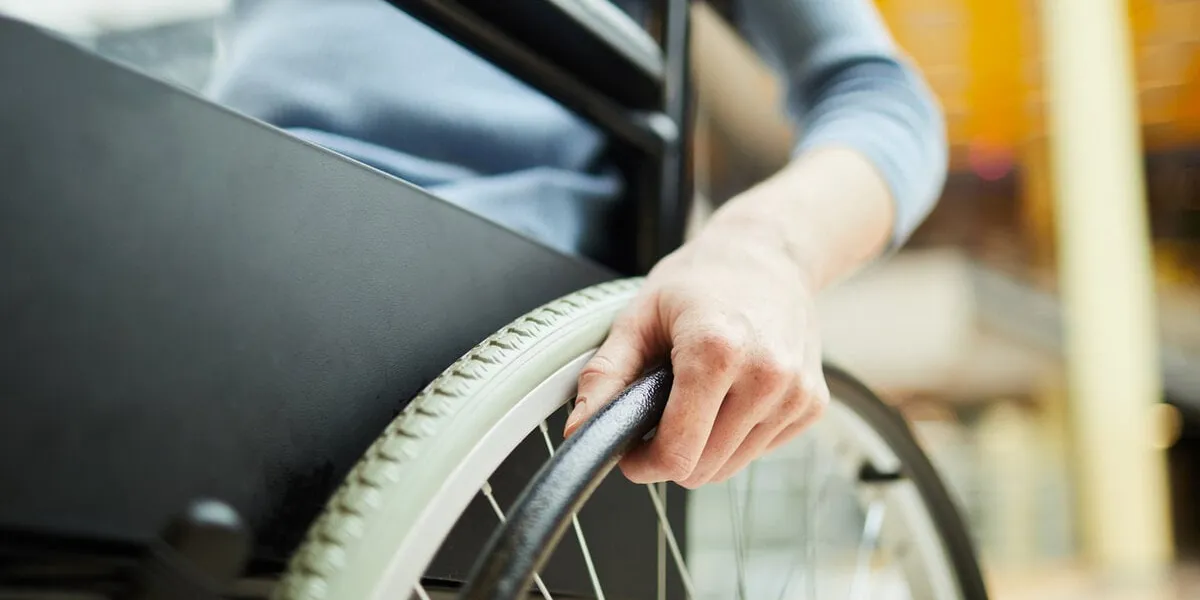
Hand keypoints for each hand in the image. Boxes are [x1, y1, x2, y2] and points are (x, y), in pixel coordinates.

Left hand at [564, 220, 829, 487]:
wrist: (769, 253)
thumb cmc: (701, 280)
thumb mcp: (639, 316)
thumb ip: (606, 375)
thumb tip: (579, 429)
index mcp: (716, 351)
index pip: (678, 453)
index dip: (645, 464)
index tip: (632, 452)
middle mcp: (765, 375)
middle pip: (704, 468)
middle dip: (672, 455)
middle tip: (659, 416)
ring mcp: (795, 392)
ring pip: (731, 467)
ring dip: (705, 447)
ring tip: (697, 397)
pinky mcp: (812, 404)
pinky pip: (760, 451)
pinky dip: (737, 436)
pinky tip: (732, 393)